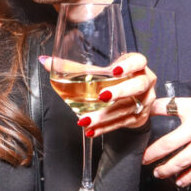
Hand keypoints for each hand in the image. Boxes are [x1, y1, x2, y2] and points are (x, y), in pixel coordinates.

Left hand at [41, 52, 155, 135]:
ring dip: (106, 115)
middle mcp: (145, 82)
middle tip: (102, 96)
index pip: (139, 61)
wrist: (131, 98)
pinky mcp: (139, 118)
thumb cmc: (113, 79)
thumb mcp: (98, 71)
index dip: (129, 65)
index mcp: (137, 66)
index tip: (115, 70)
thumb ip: (73, 67)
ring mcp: (144, 102)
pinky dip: (105, 128)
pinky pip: (122, 123)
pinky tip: (91, 130)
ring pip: (127, 108)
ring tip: (86, 119)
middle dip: (120, 92)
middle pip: (137, 86)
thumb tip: (45, 61)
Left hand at [143, 90, 190, 185]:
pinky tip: (179, 181)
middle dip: (151, 153)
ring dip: (166, 169)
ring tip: (158, 172)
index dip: (149, 111)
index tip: (140, 116)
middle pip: (166, 143)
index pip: (164, 107)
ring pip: (179, 161)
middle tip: (142, 158)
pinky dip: (187, 177)